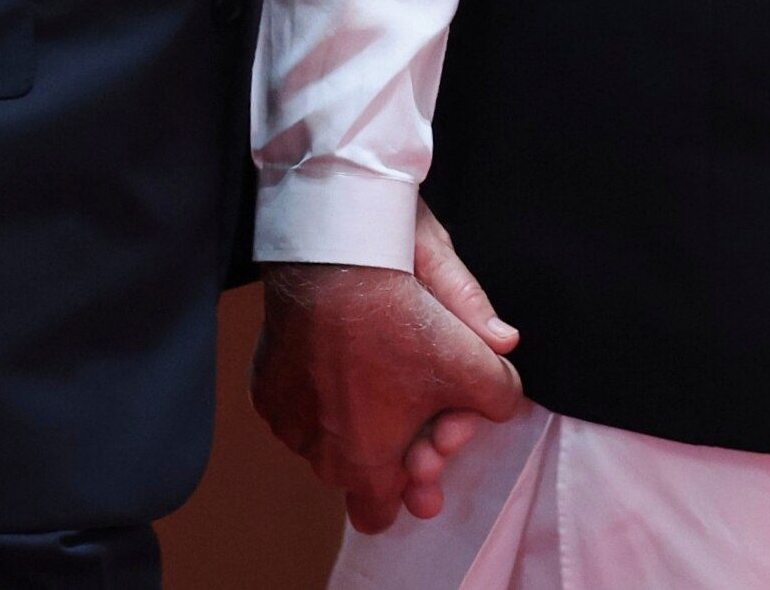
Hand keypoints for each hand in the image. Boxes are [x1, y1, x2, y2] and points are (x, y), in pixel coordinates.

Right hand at [254, 199, 521, 533]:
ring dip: (351, 412)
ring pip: (327, 432)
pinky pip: (300, 400)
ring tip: (377, 364)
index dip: (409, 487)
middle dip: (389, 439)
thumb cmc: (396, 315)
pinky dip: (320, 384)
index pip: (377, 514)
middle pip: (357, 466)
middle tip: (415, 398)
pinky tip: (342, 351)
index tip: (426, 450)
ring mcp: (285, 419)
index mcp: (361, 463)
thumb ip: (498, 394)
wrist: (327, 255)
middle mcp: (315, 453)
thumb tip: (504, 398)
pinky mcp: (266, 384)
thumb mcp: (470, 358)